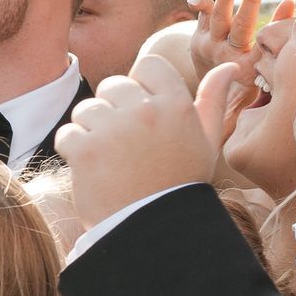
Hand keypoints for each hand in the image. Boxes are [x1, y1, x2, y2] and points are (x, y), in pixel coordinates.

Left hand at [55, 52, 245, 228]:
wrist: (154, 230)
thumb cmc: (180, 184)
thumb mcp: (205, 142)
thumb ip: (213, 101)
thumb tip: (229, 66)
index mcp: (177, 104)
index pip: (147, 64)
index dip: (140, 86)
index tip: (142, 113)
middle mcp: (146, 111)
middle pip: (112, 86)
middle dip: (113, 111)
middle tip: (124, 145)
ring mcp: (114, 130)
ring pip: (86, 109)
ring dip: (90, 131)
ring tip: (109, 159)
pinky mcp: (86, 150)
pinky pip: (67, 134)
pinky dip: (72, 150)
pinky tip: (92, 169)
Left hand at [165, 0, 293, 101]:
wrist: (214, 92)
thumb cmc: (250, 77)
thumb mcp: (266, 67)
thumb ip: (278, 38)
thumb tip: (289, 1)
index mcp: (249, 68)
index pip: (265, 42)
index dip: (278, 21)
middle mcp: (228, 57)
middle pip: (241, 26)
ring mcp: (211, 47)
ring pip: (218, 17)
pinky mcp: (199, 38)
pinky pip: (202, 18)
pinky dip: (201, 5)